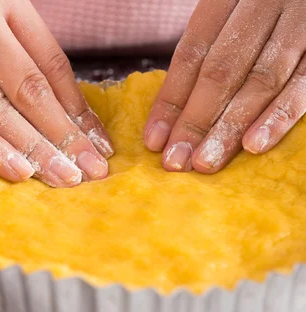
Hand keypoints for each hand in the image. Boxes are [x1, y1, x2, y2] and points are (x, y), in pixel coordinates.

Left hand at [143, 0, 305, 172]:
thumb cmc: (264, 7)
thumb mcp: (234, 10)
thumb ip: (212, 48)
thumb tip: (175, 113)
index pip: (191, 53)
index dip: (170, 100)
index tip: (153, 141)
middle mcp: (263, 3)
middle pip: (220, 71)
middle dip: (193, 121)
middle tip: (175, 161)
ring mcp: (300, 21)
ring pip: (259, 82)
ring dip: (228, 128)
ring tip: (205, 162)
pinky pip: (303, 83)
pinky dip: (278, 116)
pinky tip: (253, 145)